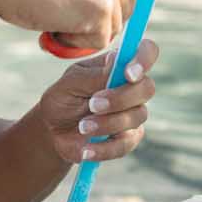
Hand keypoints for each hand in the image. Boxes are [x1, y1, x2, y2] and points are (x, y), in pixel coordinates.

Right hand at [0, 0, 137, 49]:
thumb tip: (108, 16)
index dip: (113, 8)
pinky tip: (53, 26)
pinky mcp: (101, 10)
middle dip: (100, 24)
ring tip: (53, 19)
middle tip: (65, 20)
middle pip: (125, 12)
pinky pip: (98, 42)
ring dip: (83, 33)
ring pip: (113, 29)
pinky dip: (74, 43)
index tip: (93, 19)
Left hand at [36, 40, 159, 163]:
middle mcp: (131, 88)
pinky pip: (126, 144)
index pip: (147, 52)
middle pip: (147, 88)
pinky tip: (86, 149)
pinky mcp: (128, 138)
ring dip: (106, 123)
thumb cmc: (63, 99)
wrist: (54, 132)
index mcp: (118, 66)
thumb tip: (117, 59)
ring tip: (82, 127)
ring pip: (137, 116)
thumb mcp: (70, 84)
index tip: (128, 74)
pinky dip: (104, 148)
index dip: (144, 59)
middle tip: (93, 104)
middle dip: (120, 98)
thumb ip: (94, 74)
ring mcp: (132, 113)